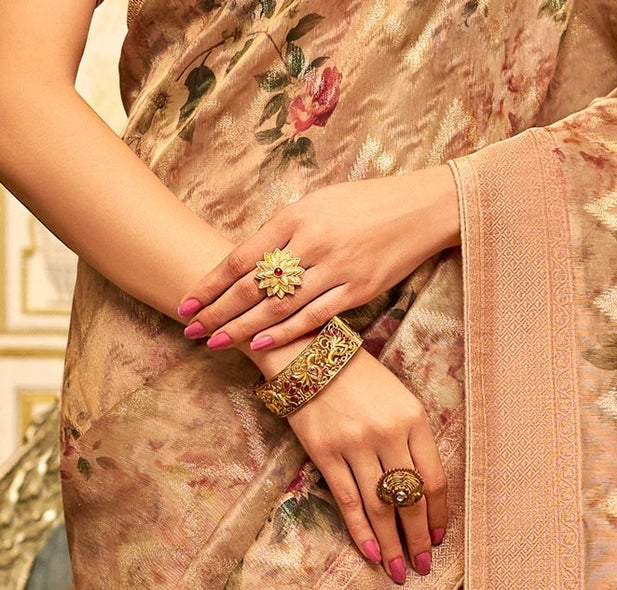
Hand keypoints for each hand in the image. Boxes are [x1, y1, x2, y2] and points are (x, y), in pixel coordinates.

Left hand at [179, 167, 459, 355]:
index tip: (187, 301)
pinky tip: (261, 345)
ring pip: (279, 306)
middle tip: (192, 329)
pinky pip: (315, 317)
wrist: (416, 208)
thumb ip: (284, 231)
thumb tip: (253, 262)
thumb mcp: (317, 204)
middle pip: (254, 285)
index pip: (242, 256)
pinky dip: (286, 333)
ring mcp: (334, 269)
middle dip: (218, 310)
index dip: (211, 282)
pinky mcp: (357, 290)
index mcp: (294, 216)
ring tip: (216, 343)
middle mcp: (310, 242)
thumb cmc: (362, 204)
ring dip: (244, 328)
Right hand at [270, 346, 447, 579]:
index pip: (434, 480)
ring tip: (399, 571)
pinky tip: (373, 554)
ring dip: (392, 545)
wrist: (308, 353)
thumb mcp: (398, 399)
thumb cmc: (359, 379)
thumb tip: (422, 493)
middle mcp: (387, 433)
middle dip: (419, 538)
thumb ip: (413, 440)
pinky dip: (362, 532)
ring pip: (380, 507)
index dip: (437, 515)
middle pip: (410, 499)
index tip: (439, 538)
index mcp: (413, 419)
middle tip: (423, 566)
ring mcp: (355, 444)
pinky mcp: (325, 453)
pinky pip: (348, 502)